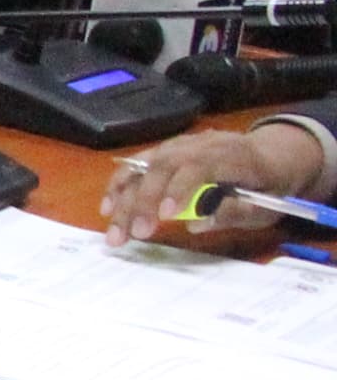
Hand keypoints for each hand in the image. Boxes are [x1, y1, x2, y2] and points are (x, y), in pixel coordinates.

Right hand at [105, 122, 323, 251]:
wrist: (271, 154)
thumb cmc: (270, 185)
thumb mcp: (267, 205)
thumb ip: (235, 212)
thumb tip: (196, 223)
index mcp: (232, 155)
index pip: (197, 166)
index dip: (178, 189)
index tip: (166, 217)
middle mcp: (199, 144)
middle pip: (161, 167)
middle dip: (142, 201)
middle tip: (131, 235)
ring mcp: (178, 145)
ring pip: (143, 166)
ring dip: (123, 198)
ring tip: (114, 230)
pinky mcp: (164, 151)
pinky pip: (136, 164)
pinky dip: (119, 185)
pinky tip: (108, 208)